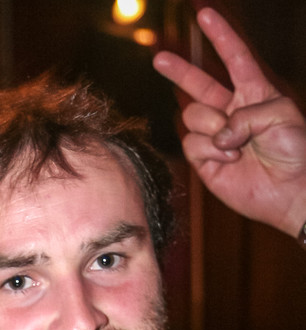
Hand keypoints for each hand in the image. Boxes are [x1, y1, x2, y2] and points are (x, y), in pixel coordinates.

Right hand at [153, 7, 305, 237]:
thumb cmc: (294, 150)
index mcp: (254, 93)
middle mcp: (231, 112)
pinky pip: (193, 144)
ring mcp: (216, 137)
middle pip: (198, 85)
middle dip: (179, 72)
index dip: (220, 36)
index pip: (234, 58)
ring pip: (193, 116)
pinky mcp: (205, 162)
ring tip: (235, 145)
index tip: (204, 14)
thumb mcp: (280, 115)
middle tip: (159, 59)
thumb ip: (245, 113)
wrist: (291, 190)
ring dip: (213, 127)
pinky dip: (210, 150)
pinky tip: (230, 160)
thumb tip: (219, 134)